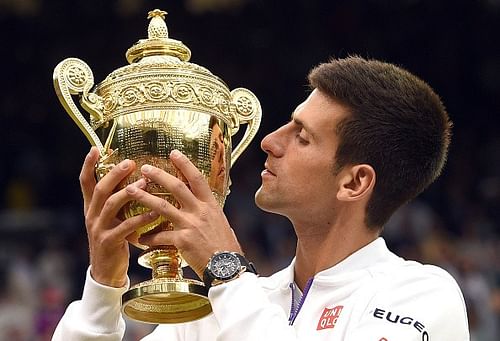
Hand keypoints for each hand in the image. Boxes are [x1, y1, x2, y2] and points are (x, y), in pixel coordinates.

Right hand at [80, 147, 158, 286]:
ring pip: (111, 205)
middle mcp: (91, 215)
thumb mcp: (111, 217)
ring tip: (144, 183)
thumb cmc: (114, 238)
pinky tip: (154, 211)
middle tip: (130, 162)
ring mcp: (98, 229)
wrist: (106, 271)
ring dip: (129, 192)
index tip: (95, 148)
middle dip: (115, 174)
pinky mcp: (109, 242)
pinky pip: (125, 227)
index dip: (88, 164)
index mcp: (91, 206)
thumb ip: (117, 200)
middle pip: (100, 189)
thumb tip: (134, 177)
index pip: (85, 181)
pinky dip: (140, 218)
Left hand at [125, 149, 241, 278]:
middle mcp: (200, 211)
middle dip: (158, 175)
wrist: (227, 268)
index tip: (174, 153)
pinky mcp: (182, 240)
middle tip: (144, 168)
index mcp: (210, 205)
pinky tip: (140, 238)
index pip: (197, 178)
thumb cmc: (226, 247)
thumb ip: (208, 213)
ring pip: (162, 206)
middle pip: (176, 187)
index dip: (185, 164)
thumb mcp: (220, 223)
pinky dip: (148, 237)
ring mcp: (191, 225)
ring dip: (144, 197)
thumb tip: (202, 206)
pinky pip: (160, 235)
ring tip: (130, 191)